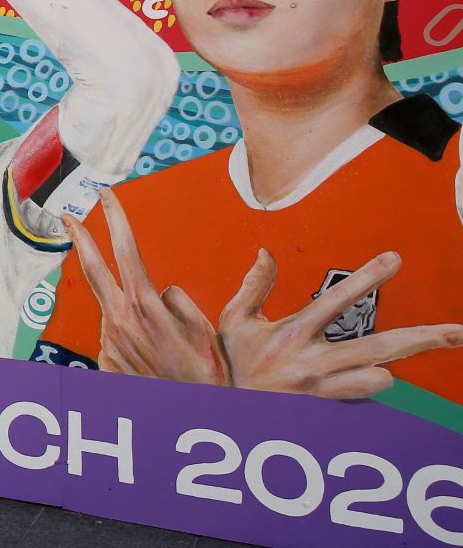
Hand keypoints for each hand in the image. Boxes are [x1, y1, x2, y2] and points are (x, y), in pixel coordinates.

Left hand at [62, 190, 229, 385]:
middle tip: (67, 215)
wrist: (184, 418)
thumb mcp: (205, 331)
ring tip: (162, 344)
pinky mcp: (105, 360)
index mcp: (145, 305)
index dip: (116, 218)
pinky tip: (153, 361)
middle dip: (81, 238)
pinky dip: (133, 339)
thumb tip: (161, 290)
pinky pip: (120, 337)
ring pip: (116, 309)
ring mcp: (109, 340)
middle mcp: (120, 319)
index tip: (106, 195)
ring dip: (130, 312)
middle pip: (93, 268)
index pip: (125, 249)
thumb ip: (180, 302)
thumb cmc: (204, 375)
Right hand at [217, 249, 462, 399]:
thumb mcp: (235, 320)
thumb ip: (254, 285)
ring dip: (395, 366)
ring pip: (376, 378)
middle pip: (376, 346)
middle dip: (421, 338)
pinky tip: (379, 379)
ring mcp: (321, 389)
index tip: (394, 258)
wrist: (221, 407)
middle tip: (457, 332)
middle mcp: (311, 361)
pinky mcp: (324, 409)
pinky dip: (372, 387)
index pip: (337, 300)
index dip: (366, 277)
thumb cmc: (231, 361)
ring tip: (431, 348)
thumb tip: (267, 252)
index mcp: (292, 333)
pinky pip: (361, 399)